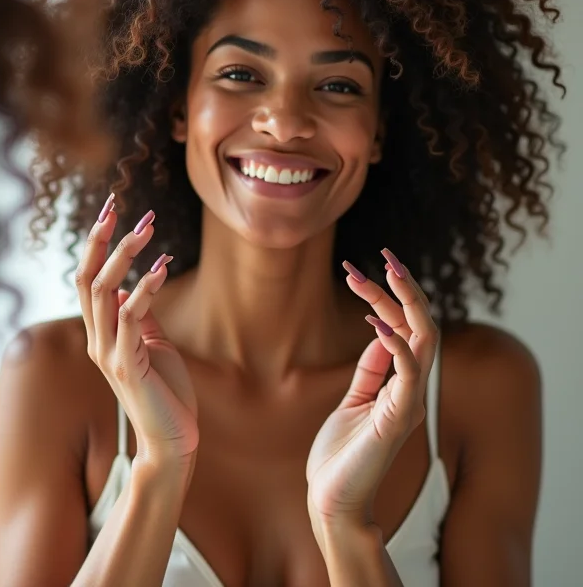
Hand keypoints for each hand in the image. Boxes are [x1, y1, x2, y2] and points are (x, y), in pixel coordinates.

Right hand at [76, 193, 197, 468]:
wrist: (173, 440)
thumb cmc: (166, 392)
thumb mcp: (153, 344)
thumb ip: (140, 316)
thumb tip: (137, 286)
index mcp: (101, 333)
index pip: (88, 279)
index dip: (95, 244)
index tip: (110, 208)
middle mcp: (97, 340)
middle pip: (86, 279)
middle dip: (99, 240)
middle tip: (117, 206)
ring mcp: (109, 354)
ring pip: (103, 293)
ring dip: (125, 256)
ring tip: (147, 228)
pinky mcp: (127, 367)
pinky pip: (130, 320)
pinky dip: (144, 290)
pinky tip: (162, 267)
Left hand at [306, 249, 438, 530]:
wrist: (331, 498)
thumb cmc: (340, 454)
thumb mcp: (353, 400)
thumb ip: (370, 370)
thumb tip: (381, 334)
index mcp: (400, 383)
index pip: (404, 329)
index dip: (386, 297)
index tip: (360, 270)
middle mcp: (409, 389)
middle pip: (420, 326)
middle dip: (404, 288)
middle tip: (385, 255)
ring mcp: (406, 403)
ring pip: (424, 341)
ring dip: (404, 304)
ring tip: (385, 272)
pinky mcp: (396, 419)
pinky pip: (408, 375)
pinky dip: (396, 345)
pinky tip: (377, 322)